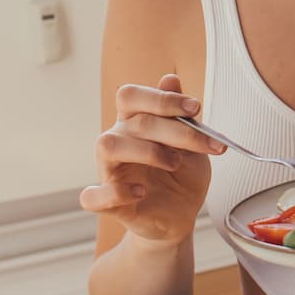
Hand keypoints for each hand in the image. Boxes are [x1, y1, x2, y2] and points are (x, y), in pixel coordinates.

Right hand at [78, 73, 225, 245]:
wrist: (182, 216)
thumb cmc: (182, 178)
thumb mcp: (191, 145)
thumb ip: (180, 115)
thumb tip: (170, 78)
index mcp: (134, 124)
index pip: (131, 96)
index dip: (161, 98)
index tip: (195, 108)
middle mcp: (118, 142)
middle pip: (133, 121)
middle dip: (174, 130)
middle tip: (202, 145)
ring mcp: (110, 171)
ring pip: (107, 144)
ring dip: (147, 151)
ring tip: (174, 163)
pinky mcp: (110, 203)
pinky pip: (93, 195)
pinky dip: (116, 192)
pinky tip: (141, 191)